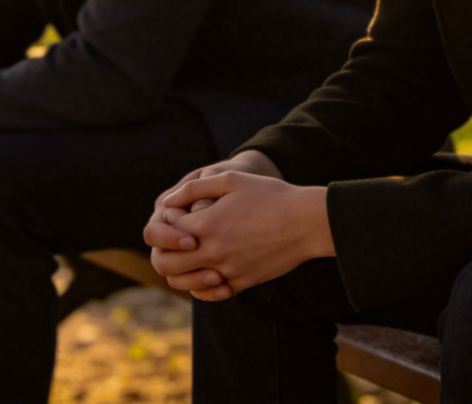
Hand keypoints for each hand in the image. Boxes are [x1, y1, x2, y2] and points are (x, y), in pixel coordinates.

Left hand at [150, 170, 332, 301]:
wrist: (305, 222)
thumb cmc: (270, 195)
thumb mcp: (231, 179)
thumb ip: (195, 188)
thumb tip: (168, 202)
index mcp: (207, 224)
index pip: (166, 229)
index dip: (169, 218)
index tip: (183, 211)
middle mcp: (213, 252)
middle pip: (167, 262)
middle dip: (166, 248)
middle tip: (179, 236)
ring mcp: (227, 270)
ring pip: (185, 282)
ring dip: (180, 270)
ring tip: (191, 254)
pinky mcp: (242, 283)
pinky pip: (211, 293)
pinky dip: (203, 284)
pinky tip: (210, 269)